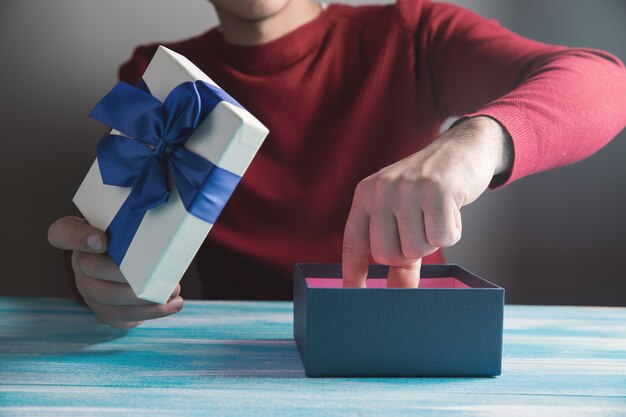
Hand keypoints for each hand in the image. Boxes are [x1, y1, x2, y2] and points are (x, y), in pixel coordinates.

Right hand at [48, 216, 183, 328]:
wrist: (136, 274)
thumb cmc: (137, 242)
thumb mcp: (132, 227)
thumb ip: (138, 224)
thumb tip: (170, 229)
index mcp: (82, 236)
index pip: (63, 232)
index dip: (78, 237)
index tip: (101, 240)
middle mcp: (80, 263)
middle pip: (89, 267)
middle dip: (123, 272)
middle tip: (153, 270)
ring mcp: (90, 289)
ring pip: (106, 296)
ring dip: (142, 296)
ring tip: (173, 291)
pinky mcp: (105, 311)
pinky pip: (124, 315)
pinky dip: (153, 311)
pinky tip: (174, 304)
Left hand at [342, 116, 511, 287]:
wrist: (463, 148)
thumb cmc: (431, 189)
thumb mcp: (406, 214)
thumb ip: (399, 250)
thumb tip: (397, 291)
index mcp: (366, 195)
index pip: (354, 243)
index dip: (353, 273)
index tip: (353, 299)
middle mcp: (381, 191)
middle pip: (387, 255)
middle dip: (408, 255)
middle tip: (421, 231)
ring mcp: (407, 189)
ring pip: (417, 249)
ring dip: (433, 240)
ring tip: (436, 214)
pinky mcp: (436, 190)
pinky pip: (444, 238)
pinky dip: (453, 230)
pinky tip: (452, 208)